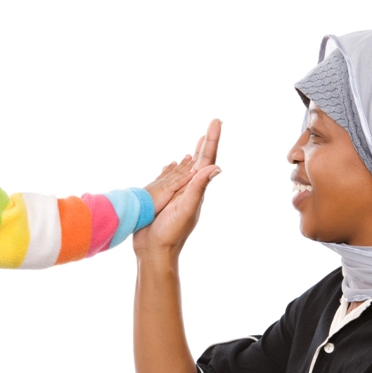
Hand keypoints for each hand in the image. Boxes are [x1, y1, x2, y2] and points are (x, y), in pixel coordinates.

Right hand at [134, 119, 221, 259]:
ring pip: (189, 169)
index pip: (207, 160)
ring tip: (200, 141)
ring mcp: (178, 195)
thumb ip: (198, 188)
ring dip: (195, 154)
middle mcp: (189, 190)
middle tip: (213, 124)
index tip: (216, 121)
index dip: (212, 140)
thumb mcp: (186, 208)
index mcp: (196, 189)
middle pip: (201, 161)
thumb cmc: (170, 232)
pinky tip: (176, 163)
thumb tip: (217, 167)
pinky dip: (177, 167)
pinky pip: (174, 178)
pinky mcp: (166, 199)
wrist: (155, 251)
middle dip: (207, 142)